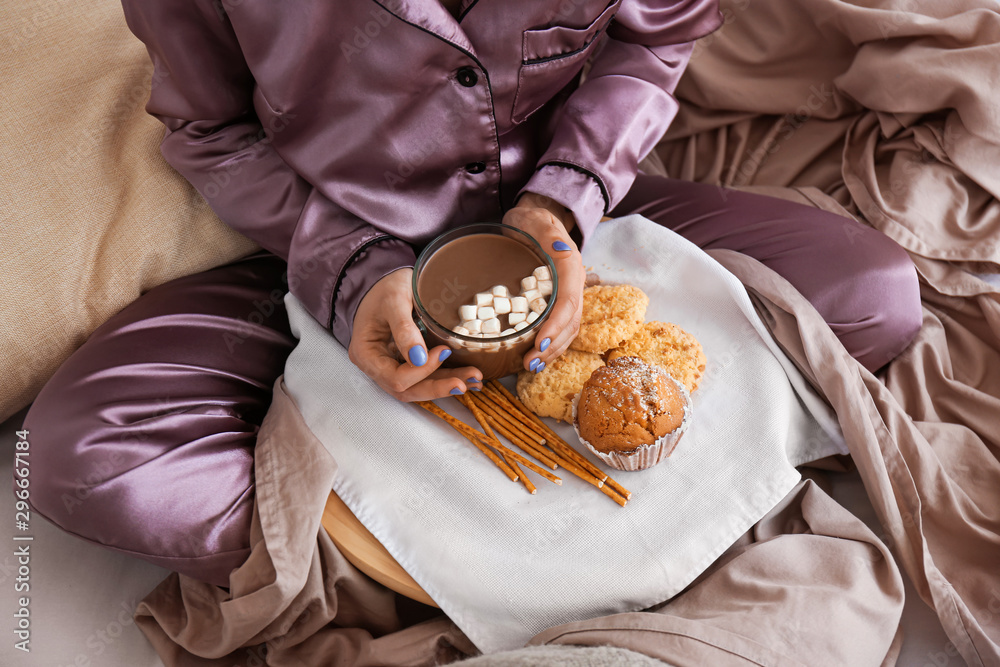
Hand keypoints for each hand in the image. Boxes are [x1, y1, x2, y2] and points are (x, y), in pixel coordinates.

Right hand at [349, 268, 482, 400]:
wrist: (386, 282)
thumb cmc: (385, 288)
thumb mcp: (394, 300)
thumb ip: (404, 328)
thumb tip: (419, 358)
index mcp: (366, 354)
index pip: (395, 378)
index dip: (421, 370)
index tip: (443, 351)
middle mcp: (377, 367)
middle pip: (408, 389)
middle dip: (438, 387)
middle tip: (466, 381)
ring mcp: (391, 367)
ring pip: (419, 387)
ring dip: (446, 385)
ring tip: (473, 380)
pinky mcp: (406, 364)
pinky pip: (424, 378)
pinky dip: (445, 378)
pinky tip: (466, 377)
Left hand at [502, 192, 584, 372]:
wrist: (537, 216)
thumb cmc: (532, 219)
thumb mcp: (537, 221)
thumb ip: (547, 234)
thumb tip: (558, 249)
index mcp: (570, 267)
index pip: (569, 302)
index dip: (555, 326)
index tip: (538, 342)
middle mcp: (574, 283)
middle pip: (571, 322)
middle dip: (552, 346)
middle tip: (530, 363)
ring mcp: (568, 293)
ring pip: (568, 329)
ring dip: (552, 350)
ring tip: (531, 365)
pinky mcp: (558, 300)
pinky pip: (561, 327)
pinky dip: (551, 345)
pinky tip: (536, 356)